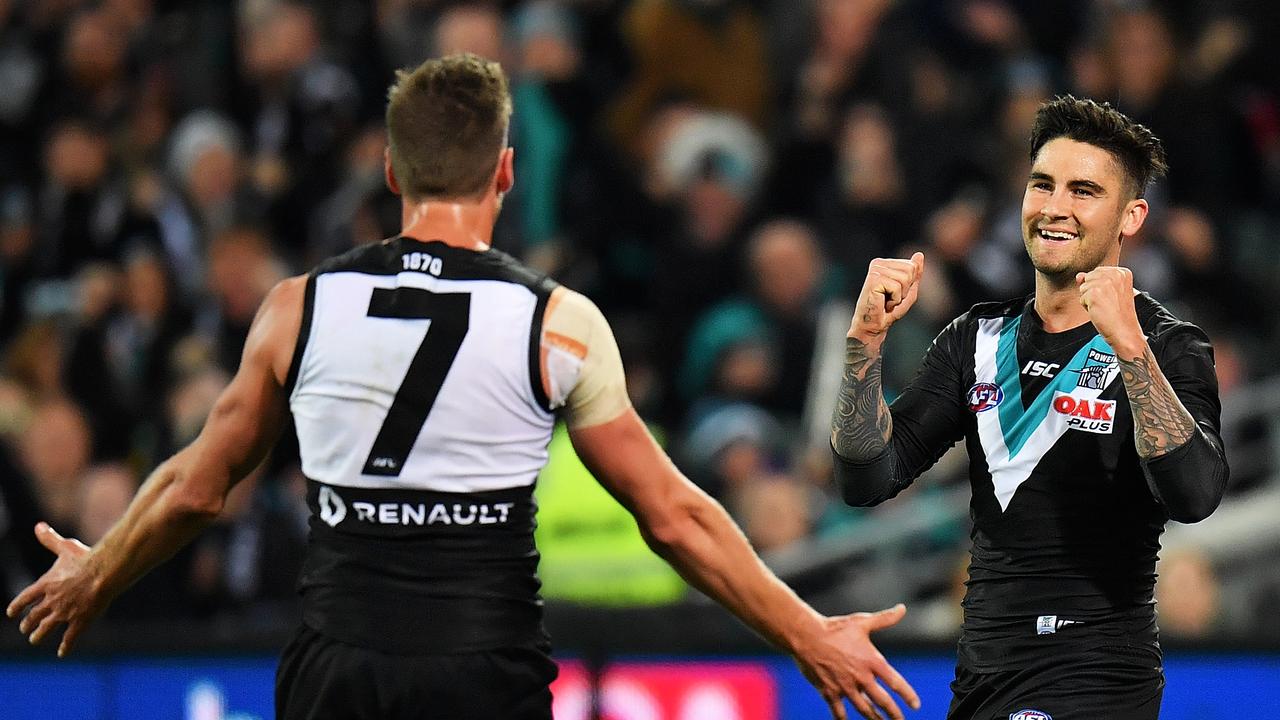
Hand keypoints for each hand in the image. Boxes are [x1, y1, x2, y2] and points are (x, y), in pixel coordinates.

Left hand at [6, 523, 104, 657]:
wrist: (104, 572)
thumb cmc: (85, 558)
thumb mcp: (65, 547)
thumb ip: (50, 539)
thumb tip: (38, 526)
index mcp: (46, 584)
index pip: (25, 598)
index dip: (17, 607)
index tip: (12, 614)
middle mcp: (51, 601)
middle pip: (34, 616)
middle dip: (28, 623)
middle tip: (26, 629)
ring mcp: (65, 612)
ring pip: (46, 628)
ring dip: (39, 635)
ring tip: (35, 639)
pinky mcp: (80, 620)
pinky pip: (70, 637)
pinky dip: (66, 646)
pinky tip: (62, 653)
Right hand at [793, 604, 920, 719]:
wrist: (806, 635)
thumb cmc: (835, 628)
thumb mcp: (862, 622)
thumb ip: (885, 618)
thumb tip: (902, 609)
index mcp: (871, 661)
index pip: (895, 682)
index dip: (907, 695)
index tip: (915, 705)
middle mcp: (860, 677)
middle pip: (882, 701)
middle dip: (893, 714)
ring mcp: (844, 686)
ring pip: (864, 709)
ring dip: (874, 718)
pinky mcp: (829, 691)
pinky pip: (838, 711)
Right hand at [849, 254, 924, 347]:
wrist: (872, 326)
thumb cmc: (888, 311)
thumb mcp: (908, 290)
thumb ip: (915, 273)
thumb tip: (919, 254)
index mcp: (885, 263)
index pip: (912, 266)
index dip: (909, 284)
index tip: (895, 293)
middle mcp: (878, 263)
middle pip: (910, 270)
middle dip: (906, 288)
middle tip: (891, 298)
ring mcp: (875, 270)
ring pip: (905, 278)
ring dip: (900, 295)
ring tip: (887, 301)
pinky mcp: (873, 279)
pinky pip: (897, 287)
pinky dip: (894, 299)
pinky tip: (883, 303)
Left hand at [1075, 267, 1144, 359]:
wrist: (1124, 331)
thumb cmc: (1118, 314)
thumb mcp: (1110, 293)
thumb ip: (1095, 280)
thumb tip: (1079, 276)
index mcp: (1122, 272)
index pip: (1097, 272)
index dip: (1100, 287)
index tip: (1113, 298)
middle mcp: (1115, 274)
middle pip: (1089, 278)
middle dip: (1093, 292)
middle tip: (1108, 303)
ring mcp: (1104, 282)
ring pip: (1083, 288)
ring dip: (1089, 300)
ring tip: (1104, 307)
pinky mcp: (1095, 292)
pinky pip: (1081, 298)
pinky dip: (1087, 307)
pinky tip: (1100, 311)